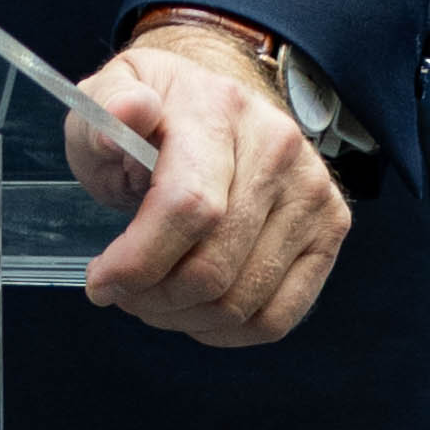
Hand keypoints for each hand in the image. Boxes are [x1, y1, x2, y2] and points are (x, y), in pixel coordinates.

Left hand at [65, 24, 350, 348]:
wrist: (216, 104)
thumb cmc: (153, 113)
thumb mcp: (109, 96)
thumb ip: (106, 107)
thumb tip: (129, 112)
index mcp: (217, 105)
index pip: (188, 205)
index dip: (138, 261)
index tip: (99, 282)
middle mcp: (276, 144)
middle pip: (214, 265)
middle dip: (153, 298)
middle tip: (122, 294)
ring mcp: (311, 187)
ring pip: (243, 300)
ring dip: (184, 318)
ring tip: (153, 299)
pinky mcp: (330, 226)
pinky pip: (278, 316)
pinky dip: (227, 333)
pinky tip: (195, 312)